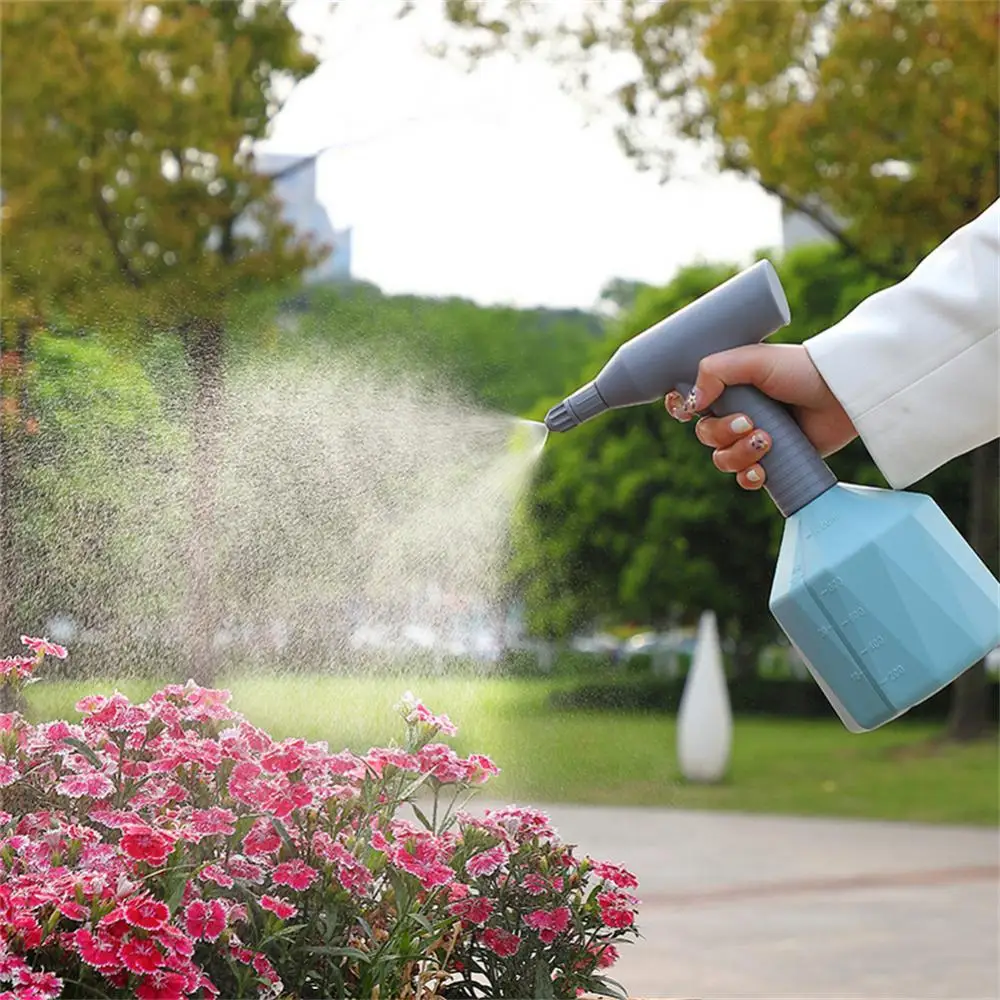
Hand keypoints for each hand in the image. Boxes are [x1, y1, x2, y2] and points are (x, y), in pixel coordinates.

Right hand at [664, 343, 857, 489]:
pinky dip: (749, 478)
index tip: (689, 411)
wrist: (842, 394)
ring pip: (723, 459)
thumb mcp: (754, 359)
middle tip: (750, 422)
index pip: (689, 401)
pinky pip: (745, 479)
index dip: (681, 409)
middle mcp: (737, 412)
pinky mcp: (774, 461)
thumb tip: (691, 404)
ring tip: (767, 441)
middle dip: (722, 433)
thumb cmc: (800, 369)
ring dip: (738, 455)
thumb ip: (715, 370)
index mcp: (728, 386)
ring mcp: (755, 438)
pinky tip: (762, 472)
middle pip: (705, 435)